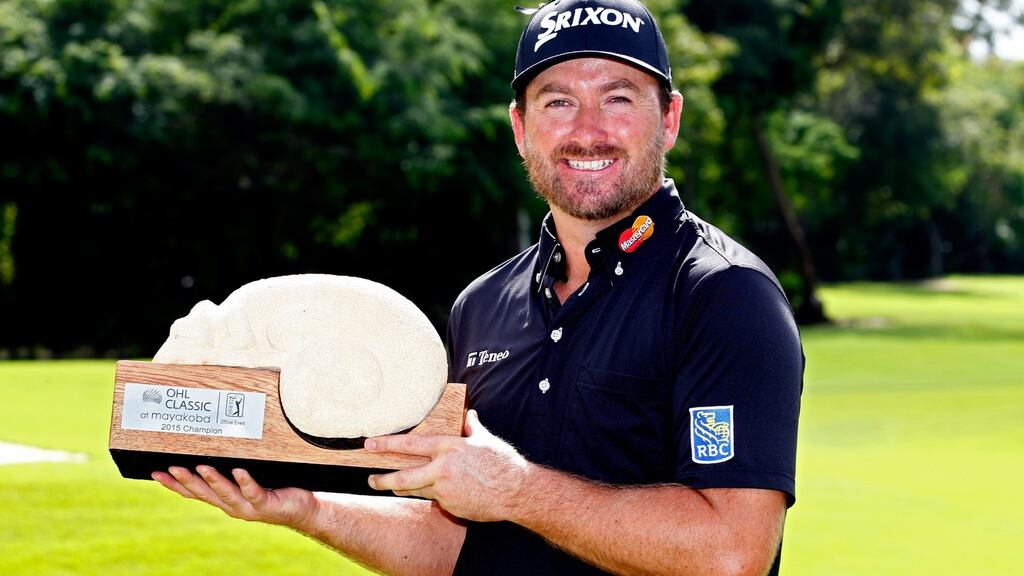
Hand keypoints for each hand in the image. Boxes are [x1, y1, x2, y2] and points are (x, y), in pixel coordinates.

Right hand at [151, 466, 318, 529]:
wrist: (302, 509)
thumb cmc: (274, 488)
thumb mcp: (248, 478)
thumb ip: (231, 467)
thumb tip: (214, 445)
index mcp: (224, 498)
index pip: (194, 492)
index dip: (174, 484)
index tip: (156, 473)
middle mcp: (232, 505)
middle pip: (205, 493)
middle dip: (187, 480)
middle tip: (171, 468)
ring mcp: (248, 506)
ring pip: (226, 493)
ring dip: (212, 480)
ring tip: (200, 468)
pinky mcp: (266, 504)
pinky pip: (253, 492)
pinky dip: (245, 482)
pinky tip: (239, 471)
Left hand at [365, 410, 528, 521]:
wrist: (516, 491)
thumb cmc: (502, 463)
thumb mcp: (485, 440)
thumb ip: (472, 427)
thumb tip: (469, 415)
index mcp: (449, 448)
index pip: (411, 444)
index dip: (387, 443)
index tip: (370, 443)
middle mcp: (442, 468)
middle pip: (403, 477)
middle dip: (383, 479)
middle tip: (371, 479)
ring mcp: (444, 490)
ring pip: (416, 490)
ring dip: (404, 489)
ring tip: (393, 487)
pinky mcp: (450, 506)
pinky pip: (436, 500)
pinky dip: (435, 496)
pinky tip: (441, 494)